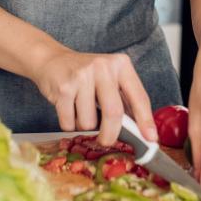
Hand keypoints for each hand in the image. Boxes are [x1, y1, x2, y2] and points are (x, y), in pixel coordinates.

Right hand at [30, 49, 157, 145]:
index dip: (145, 121)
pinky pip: (69, 122)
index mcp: (120, 65)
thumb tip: (139, 131)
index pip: (139, 97)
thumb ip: (124, 99)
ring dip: (84, 126)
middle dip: (111, 134)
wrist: (51, 59)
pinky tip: (67, 108)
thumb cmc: (85, 74)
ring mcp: (82, 76)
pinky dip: (69, 124)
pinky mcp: (64, 87)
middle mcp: (103, 67)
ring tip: (80, 111)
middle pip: (114, 113)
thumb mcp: (109, 78)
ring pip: (89, 122)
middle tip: (106, 141)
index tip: (150, 138)